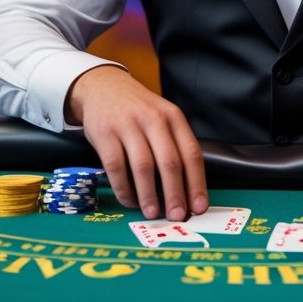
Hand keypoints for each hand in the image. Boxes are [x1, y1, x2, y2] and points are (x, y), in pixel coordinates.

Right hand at [66, 66, 207, 220]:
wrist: (103, 86)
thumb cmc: (139, 110)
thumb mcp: (163, 118)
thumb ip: (175, 146)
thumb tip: (187, 190)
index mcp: (173, 118)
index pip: (191, 153)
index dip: (197, 183)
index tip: (199, 207)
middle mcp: (153, 119)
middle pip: (169, 162)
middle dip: (175, 193)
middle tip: (177, 215)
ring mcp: (128, 125)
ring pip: (143, 166)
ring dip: (149, 195)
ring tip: (153, 213)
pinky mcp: (105, 133)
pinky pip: (116, 167)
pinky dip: (124, 188)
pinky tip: (129, 200)